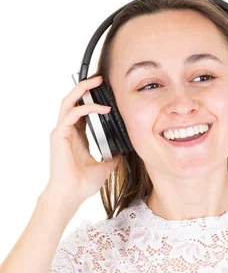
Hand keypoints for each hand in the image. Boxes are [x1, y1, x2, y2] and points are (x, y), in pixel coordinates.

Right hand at [49, 74, 120, 205]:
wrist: (72, 194)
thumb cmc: (83, 183)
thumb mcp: (105, 166)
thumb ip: (112, 156)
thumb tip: (123, 150)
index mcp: (76, 136)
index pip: (82, 110)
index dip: (92, 99)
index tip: (106, 92)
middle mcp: (67, 131)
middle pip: (73, 100)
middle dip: (85, 87)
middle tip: (100, 78)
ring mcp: (61, 132)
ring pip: (69, 101)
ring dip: (83, 90)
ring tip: (97, 82)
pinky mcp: (60, 135)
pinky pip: (72, 114)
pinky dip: (87, 108)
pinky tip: (102, 109)